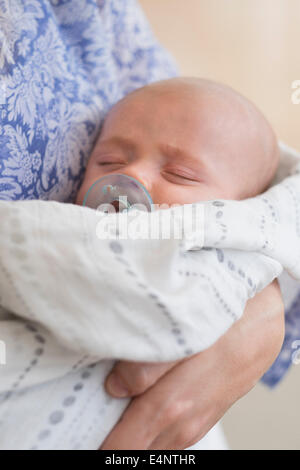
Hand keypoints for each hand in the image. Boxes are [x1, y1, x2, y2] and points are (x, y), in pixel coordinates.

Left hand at [100, 280, 283, 449]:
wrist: (264, 322)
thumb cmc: (226, 323)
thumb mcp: (183, 336)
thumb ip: (145, 364)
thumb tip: (114, 386)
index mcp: (171, 406)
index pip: (121, 445)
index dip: (100, 442)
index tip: (84, 431)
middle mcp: (182, 423)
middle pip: (135, 446)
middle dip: (114, 438)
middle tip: (94, 419)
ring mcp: (194, 422)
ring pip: (153, 443)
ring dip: (131, 435)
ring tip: (112, 417)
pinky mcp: (203, 415)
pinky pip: (170, 435)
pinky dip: (150, 430)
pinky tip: (140, 413)